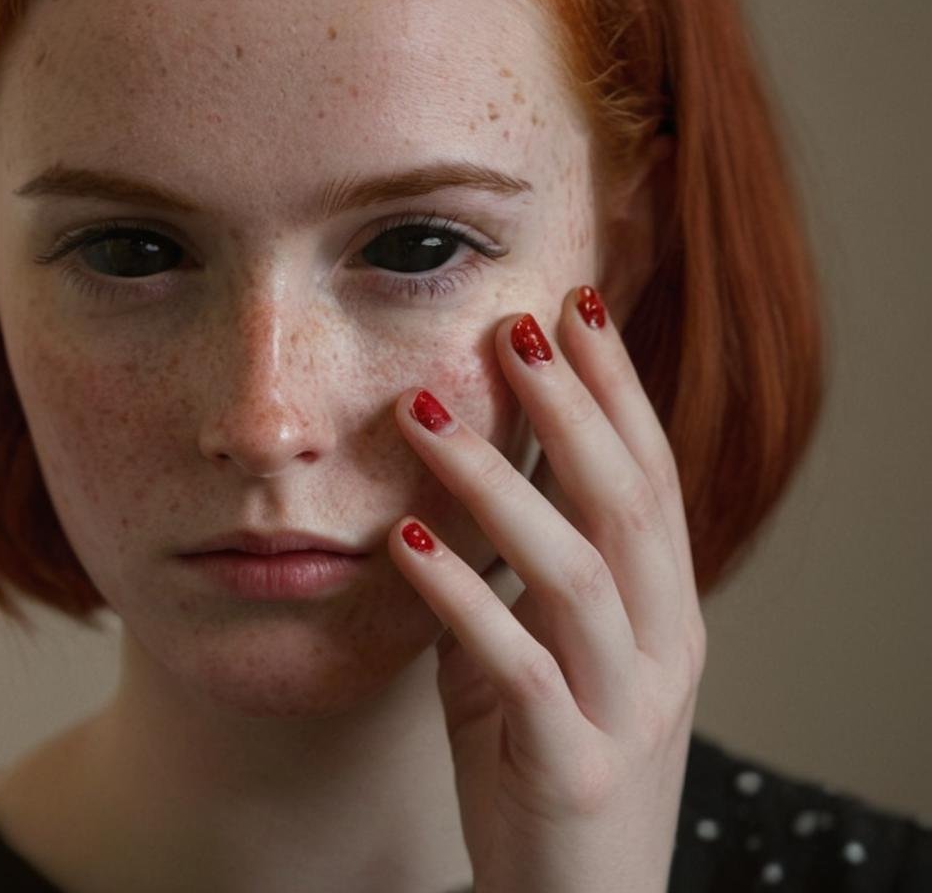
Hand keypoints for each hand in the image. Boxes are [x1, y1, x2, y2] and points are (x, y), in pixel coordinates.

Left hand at [389, 285, 705, 892]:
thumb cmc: (547, 751)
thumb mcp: (546, 640)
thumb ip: (526, 560)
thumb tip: (476, 456)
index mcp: (664, 605)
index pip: (650, 472)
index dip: (616, 387)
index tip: (574, 305)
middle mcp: (666, 645)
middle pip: (629, 502)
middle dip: (573, 406)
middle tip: (512, 327)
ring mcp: (629, 709)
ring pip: (579, 573)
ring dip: (501, 483)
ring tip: (425, 412)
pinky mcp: (574, 767)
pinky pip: (522, 668)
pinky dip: (465, 597)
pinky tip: (406, 543)